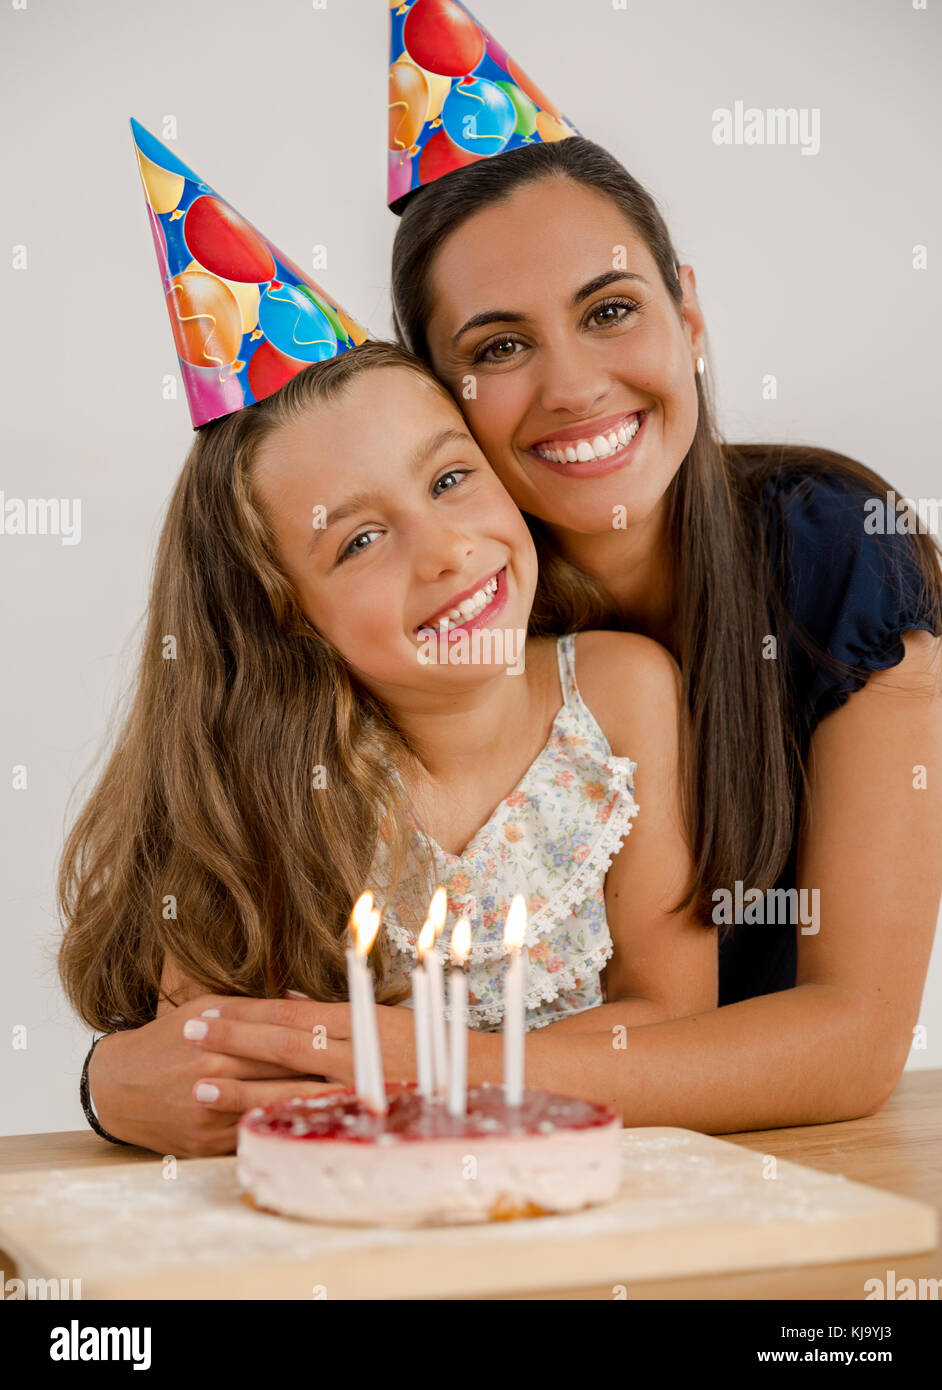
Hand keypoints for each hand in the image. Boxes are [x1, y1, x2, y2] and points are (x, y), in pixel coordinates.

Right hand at [88, 994, 337, 1157]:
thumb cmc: (166, 1039)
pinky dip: (282, 1129)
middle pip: (281, 1076)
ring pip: (272, 1110)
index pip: (279, 1040)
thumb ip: (251, 1008)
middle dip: (326, 1073)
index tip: (358, 1037)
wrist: (116, 1087)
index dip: (319, 1040)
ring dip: (312, 1105)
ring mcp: (209, 1117)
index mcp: (216, 1042)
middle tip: (369, 1070)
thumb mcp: (203, 1008)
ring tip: (355, 1100)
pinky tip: (313, 1125)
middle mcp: (212, 1079)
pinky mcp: (206, 1145)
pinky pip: (253, 1137)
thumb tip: (300, 1001)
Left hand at [181, 997, 421, 1121]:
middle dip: (232, 1038)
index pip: (292, 1012)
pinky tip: (246, 1127)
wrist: (487, 1082)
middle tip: (186, 1034)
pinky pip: (314, 1121)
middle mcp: (359, 1050)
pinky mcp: (365, 1119)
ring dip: (241, 1088)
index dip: (247, 1012)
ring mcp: (362, 1088)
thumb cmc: (434, 1045)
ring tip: (198, 1087)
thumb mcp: (387, 1016)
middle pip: (283, 1043)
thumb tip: (289, 1000)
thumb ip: (337, 1009)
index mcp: (362, 1018)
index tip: (207, 1010)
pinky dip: (278, 1122)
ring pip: (291, 1085)